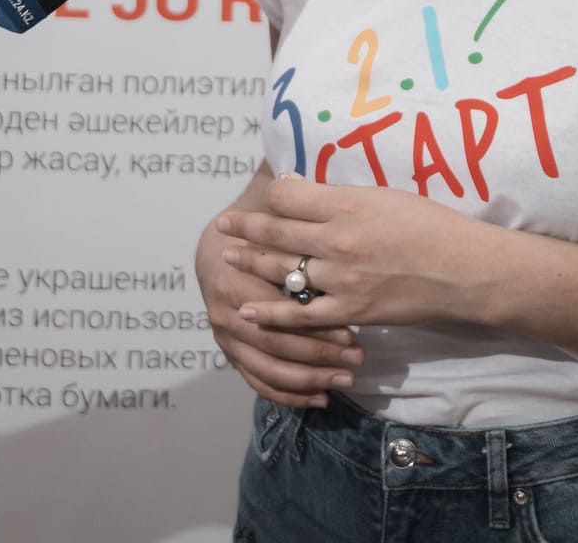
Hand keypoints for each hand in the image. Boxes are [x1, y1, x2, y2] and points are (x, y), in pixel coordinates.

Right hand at [196, 199, 363, 408]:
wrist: (219, 247)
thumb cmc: (254, 225)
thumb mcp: (268, 211)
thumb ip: (286, 206)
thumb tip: (297, 179)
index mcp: (230, 276)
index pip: (275, 308)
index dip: (314, 319)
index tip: (353, 324)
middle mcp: (223, 311)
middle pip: (275, 342)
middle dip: (319, 352)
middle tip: (358, 355)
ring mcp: (227, 337)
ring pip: (271, 368)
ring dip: (311, 376)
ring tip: (348, 378)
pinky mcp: (235, 355)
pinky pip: (262, 382)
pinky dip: (291, 394)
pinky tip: (323, 399)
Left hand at [216, 174, 486, 333]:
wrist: (466, 271)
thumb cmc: (433, 226)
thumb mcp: (386, 195)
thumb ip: (342, 195)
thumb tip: (302, 188)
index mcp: (348, 204)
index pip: (289, 196)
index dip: (272, 195)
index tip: (266, 195)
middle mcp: (338, 240)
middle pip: (276, 232)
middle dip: (245, 227)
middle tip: (223, 224)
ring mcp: (342, 279)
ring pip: (281, 271)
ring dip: (250, 263)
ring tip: (228, 257)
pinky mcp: (351, 312)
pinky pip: (301, 316)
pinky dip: (271, 314)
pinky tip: (247, 310)